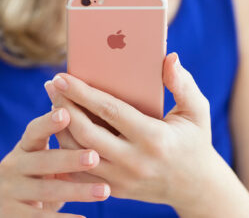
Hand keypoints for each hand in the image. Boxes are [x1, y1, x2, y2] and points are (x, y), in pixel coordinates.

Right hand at [0, 108, 109, 217]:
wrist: (11, 207)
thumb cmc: (37, 175)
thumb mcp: (43, 156)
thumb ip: (60, 139)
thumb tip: (88, 109)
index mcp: (24, 147)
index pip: (34, 131)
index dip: (48, 122)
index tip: (66, 113)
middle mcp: (13, 165)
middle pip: (43, 160)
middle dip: (70, 159)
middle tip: (94, 157)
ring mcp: (9, 191)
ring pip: (46, 190)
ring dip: (77, 190)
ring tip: (104, 191)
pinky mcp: (11, 214)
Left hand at [45, 52, 214, 203]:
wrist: (195, 187)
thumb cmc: (195, 144)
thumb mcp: (197, 112)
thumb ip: (182, 84)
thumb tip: (169, 58)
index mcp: (154, 138)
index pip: (109, 110)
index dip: (82, 92)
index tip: (62, 77)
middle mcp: (134, 161)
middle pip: (86, 132)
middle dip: (64, 106)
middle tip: (51, 86)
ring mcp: (122, 179)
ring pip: (78, 153)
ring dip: (60, 128)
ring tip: (53, 105)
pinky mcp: (114, 190)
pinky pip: (81, 172)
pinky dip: (66, 152)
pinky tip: (60, 133)